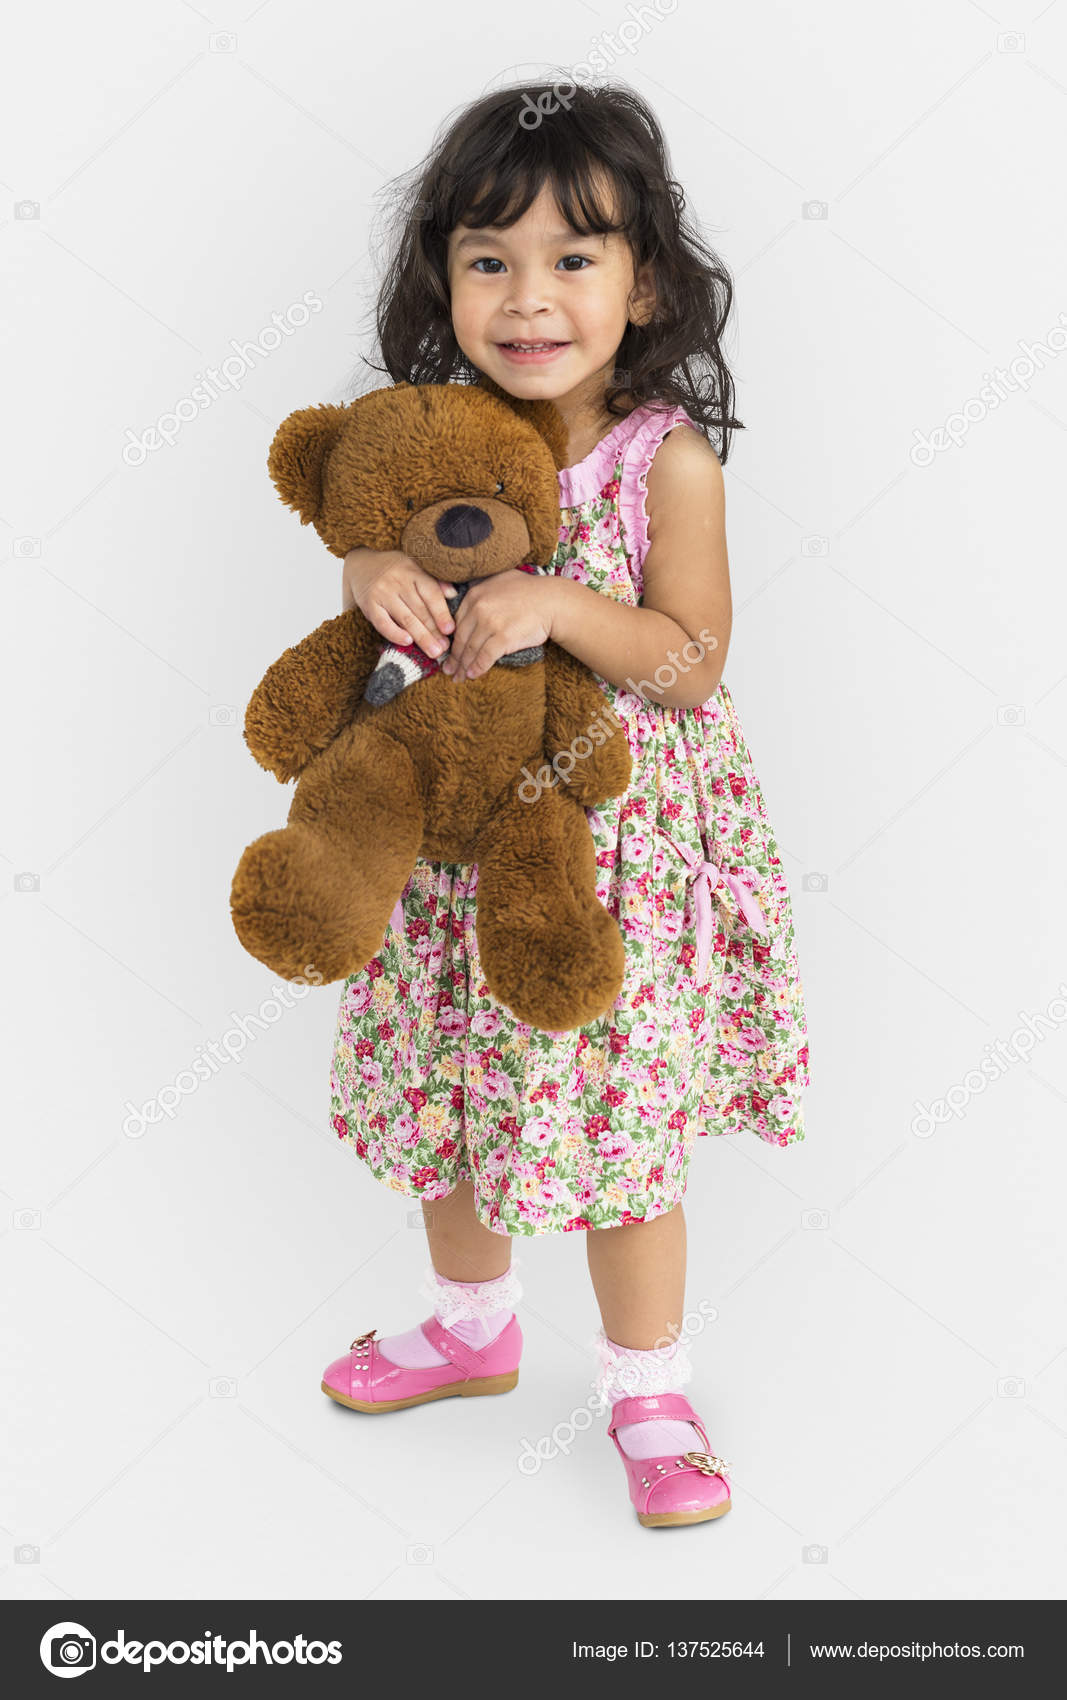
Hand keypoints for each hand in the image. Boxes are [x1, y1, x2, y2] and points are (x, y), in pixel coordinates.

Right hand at [342, 547, 455, 656]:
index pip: (430, 593)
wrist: (362, 564)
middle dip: (434, 631)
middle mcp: (397, 581)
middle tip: (445, 648)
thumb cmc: (396, 569)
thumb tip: (453, 595)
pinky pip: (383, 623)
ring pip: (405, 618)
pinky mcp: (369, 605)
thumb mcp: (415, 567)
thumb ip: (434, 581)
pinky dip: (394, 633)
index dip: (441, 613)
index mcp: (413, 571)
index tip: (450, 630)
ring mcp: (382, 593)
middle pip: (419, 610)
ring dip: (421, 637)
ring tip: (434, 652)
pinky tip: (407, 642)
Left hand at [441, 569, 555, 680]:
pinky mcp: (503, 637)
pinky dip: (478, 668)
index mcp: (475, 594)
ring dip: (463, 667)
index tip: (449, 652)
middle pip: (461, 638)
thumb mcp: (501, 579)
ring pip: (471, 649)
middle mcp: (479, 607)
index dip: (452, 640)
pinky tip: (473, 675)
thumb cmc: (531, 591)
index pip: (457, 622)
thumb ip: (483, 586)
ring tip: (459, 678)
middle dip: (454, 658)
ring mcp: (490, 622)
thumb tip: (471, 592)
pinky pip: (485, 656)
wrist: (553, 601)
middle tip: (449, 670)